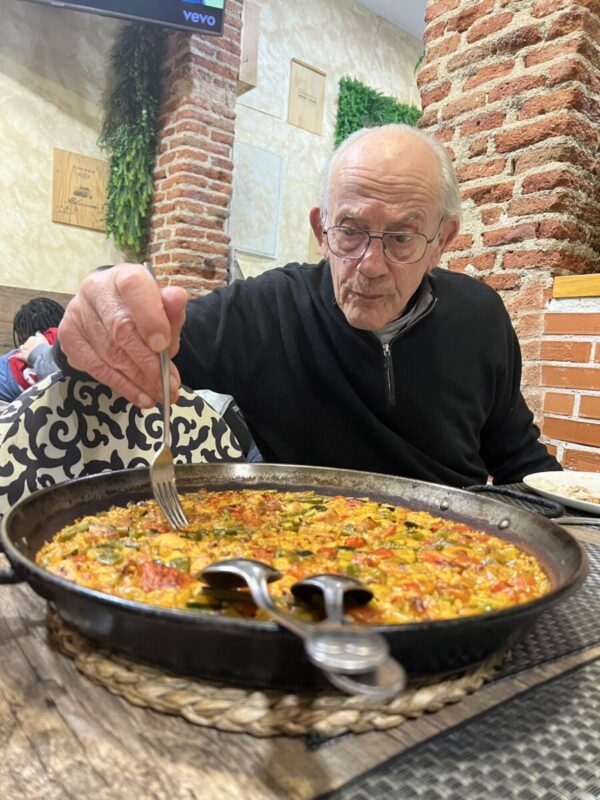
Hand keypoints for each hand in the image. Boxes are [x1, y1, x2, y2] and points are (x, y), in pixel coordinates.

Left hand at [17, 333, 47, 362]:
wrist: (42, 355)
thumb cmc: (44, 347)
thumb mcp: (43, 338)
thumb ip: (39, 335)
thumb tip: (37, 333)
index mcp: (31, 338)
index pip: (31, 339)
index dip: (33, 342)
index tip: (37, 345)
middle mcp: (27, 343)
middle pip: (26, 343)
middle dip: (28, 346)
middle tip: (34, 350)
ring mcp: (24, 349)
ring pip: (21, 348)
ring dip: (23, 350)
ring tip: (28, 353)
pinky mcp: (22, 356)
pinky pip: (17, 355)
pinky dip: (16, 356)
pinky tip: (15, 356)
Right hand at [58, 263, 186, 406]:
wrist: (113, 314)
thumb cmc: (143, 313)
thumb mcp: (164, 311)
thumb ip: (172, 309)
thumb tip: (176, 297)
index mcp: (123, 276)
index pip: (134, 288)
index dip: (149, 317)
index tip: (163, 345)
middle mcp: (94, 289)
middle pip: (120, 328)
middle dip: (148, 362)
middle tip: (169, 384)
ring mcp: (77, 313)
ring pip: (109, 353)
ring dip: (138, 379)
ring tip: (160, 394)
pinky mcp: (68, 337)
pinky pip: (95, 367)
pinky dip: (121, 385)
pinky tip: (140, 396)